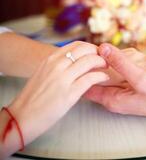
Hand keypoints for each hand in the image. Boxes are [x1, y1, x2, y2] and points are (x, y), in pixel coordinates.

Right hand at [0, 41, 108, 156]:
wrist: (22, 116)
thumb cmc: (34, 97)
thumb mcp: (44, 72)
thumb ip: (58, 65)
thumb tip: (74, 61)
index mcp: (51, 59)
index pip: (77, 45)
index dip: (91, 47)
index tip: (98, 53)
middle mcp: (57, 65)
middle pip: (85, 50)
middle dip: (99, 53)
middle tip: (105, 60)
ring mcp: (63, 79)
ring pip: (90, 61)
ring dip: (102, 63)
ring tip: (106, 68)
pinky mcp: (69, 93)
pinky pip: (91, 78)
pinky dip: (101, 76)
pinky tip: (104, 78)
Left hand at [85, 43, 145, 123]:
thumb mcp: (140, 77)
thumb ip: (120, 63)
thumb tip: (101, 48)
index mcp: (111, 99)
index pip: (85, 85)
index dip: (83, 69)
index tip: (87, 55)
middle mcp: (114, 98)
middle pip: (96, 78)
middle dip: (99, 63)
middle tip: (103, 49)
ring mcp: (122, 94)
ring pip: (109, 75)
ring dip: (112, 63)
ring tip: (118, 53)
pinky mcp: (131, 89)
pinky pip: (120, 75)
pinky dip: (122, 65)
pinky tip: (130, 58)